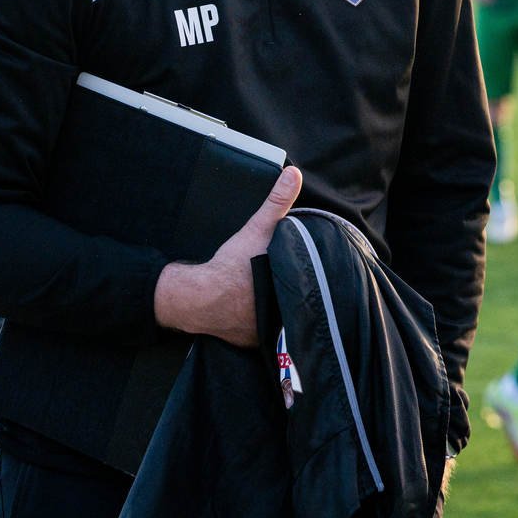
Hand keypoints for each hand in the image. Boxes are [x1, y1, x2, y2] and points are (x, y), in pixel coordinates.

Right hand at [153, 166, 301, 346]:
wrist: (198, 299)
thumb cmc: (232, 266)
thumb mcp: (258, 229)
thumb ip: (277, 202)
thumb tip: (294, 174)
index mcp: (294, 294)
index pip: (316, 288)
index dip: (318, 280)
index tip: (320, 272)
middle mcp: (285, 318)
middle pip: (301, 305)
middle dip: (301, 295)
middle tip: (299, 283)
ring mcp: (269, 335)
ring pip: (285, 322)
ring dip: (284, 313)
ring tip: (282, 298)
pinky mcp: (252, 342)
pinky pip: (265, 334)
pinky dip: (264, 325)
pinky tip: (260, 315)